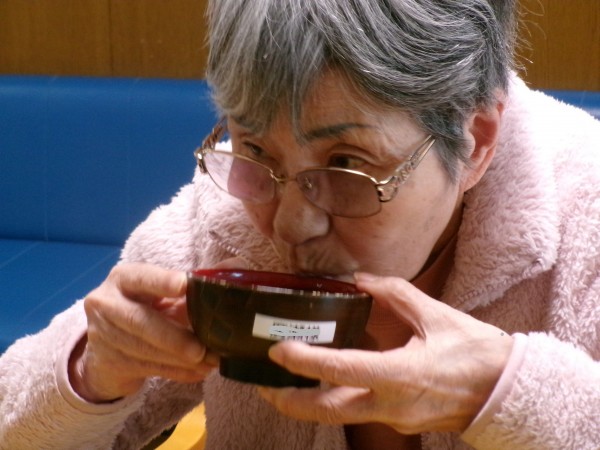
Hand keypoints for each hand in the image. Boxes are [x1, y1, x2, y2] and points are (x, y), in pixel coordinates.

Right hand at [69, 263, 217, 402]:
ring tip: (210, 362)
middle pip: (139, 320)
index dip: (162, 281)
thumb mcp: (168, 291)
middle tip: (200, 350)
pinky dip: (176, 372)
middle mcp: (106, 303)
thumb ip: (200, 279)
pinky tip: (198, 373)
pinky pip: (147, 368)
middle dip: (173, 337)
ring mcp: (103, 335)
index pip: (142, 277)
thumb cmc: (148, 307)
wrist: (108, 344)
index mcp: (124, 278)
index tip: (184, 285)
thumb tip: (237, 266)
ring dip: (180, 360)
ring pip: (144, 349)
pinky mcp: (108, 362)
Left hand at [258, 273, 512, 433]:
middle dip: (289, 401)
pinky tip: (323, 384)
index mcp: (400, 374)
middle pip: (327, 411)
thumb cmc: (475, 352)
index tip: (278, 351)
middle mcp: (391, 404)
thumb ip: (394, 293)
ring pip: (339, 418)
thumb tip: (361, 279)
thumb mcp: (435, 314)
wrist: (505, 391)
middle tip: (262, 385)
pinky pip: (358, 414)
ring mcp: (395, 420)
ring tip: (281, 386)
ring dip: (306, 405)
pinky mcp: (399, 424)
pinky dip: (333, 401)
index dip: (306, 362)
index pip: (342, 370)